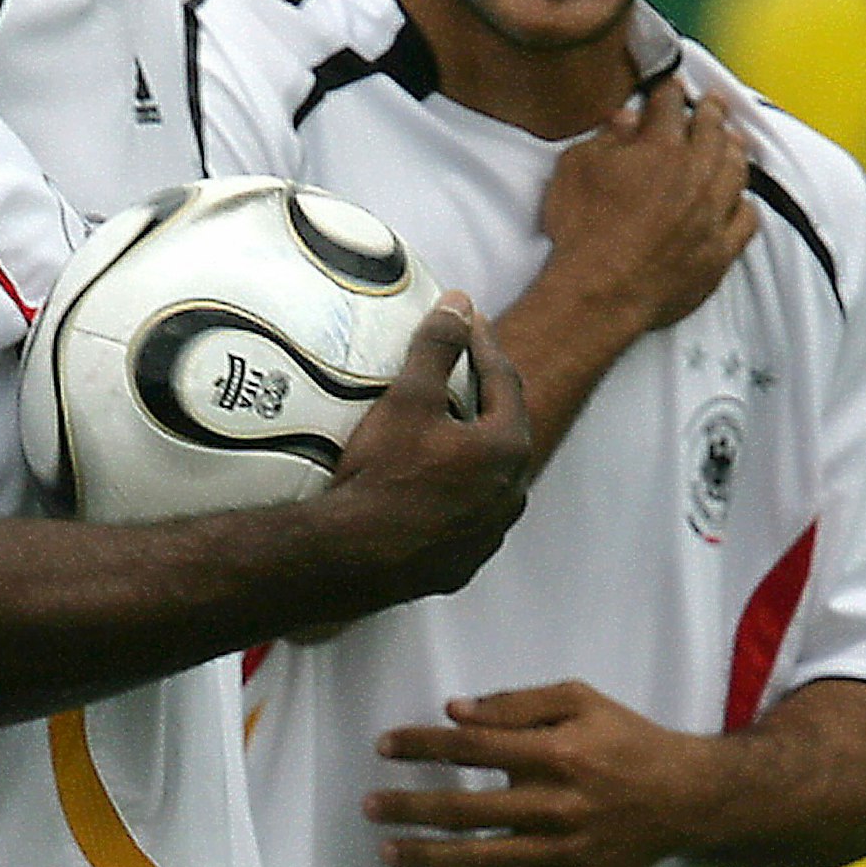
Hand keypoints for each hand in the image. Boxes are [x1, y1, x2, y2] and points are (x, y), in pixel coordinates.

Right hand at [325, 296, 531, 608]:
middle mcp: (511, 493)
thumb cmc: (385, 473)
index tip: (469, 321)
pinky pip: (466, 514)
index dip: (484, 344)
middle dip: (484, 395)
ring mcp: (489, 532)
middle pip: (503, 428)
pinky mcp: (463, 561)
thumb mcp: (409, 398)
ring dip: (472, 448)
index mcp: (507, 449)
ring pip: (488, 476)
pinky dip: (455, 490)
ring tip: (445, 427)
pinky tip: (428, 484)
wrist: (354, 556)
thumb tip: (459, 305)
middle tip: (461, 368)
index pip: (504, 380)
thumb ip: (438, 347)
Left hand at [366, 680, 693, 866]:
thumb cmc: (626, 739)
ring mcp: (563, 850)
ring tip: (387, 848)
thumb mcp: (578, 698)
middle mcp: (556, 804)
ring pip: (481, 858)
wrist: (686, 796)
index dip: (422, 746)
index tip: (385, 746)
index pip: (471, 748)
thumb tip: (457, 711)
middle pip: (466, 809)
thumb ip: (516, 703)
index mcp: (556, 751)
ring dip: (426, 854)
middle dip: (410, 807)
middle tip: (370, 805)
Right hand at [546, 80, 753, 332]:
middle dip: (712, 112)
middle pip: (713, 132)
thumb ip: (606, 139)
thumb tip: (628, 119)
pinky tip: (741, 201)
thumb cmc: (581, 230)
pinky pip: (747, 220)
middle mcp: (695, 175)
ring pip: (737, 172)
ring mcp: (712, 214)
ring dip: (735, 151)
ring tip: (734, 141)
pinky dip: (745, 205)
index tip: (670, 86)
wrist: (600, 291)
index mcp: (660, 148)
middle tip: (712, 103)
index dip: (669, 91)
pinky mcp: (720, 251)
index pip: (670, 106)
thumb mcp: (576, 169)